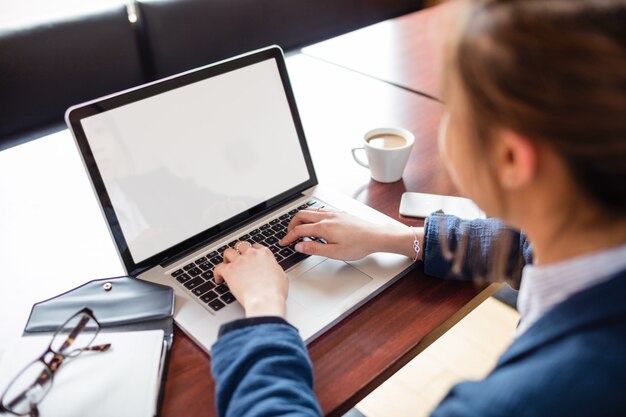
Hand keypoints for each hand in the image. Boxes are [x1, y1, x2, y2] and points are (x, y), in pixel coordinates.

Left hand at [214, 242, 287, 317]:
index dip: (251, 251)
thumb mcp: (282, 276)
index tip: (249, 256)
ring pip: (228, 252)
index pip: (255, 246)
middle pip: (241, 246)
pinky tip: (219, 279)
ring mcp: (239, 261)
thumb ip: (275, 268)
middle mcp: (251, 254)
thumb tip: (273, 269)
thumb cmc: (274, 291)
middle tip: (237, 258)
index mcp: (264, 254)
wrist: (264, 299)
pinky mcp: (229, 271)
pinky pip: (218, 268)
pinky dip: (217, 273)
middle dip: (238, 251)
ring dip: (227, 258)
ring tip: (226, 265)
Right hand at [278, 209, 412, 260]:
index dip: (288, 237)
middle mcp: (327, 217)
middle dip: (291, 225)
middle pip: (301, 215)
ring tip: (299, 229)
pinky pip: (320, 210)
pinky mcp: (340, 213)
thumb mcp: (334, 253)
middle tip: (288, 234)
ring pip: (310, 211)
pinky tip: (315, 224)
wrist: (375, 236)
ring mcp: (333, 213)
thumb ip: (314, 248)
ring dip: (301, 218)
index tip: (283, 243)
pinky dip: (311, 216)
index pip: (299, 230)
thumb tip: (299, 246)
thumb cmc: (358, 245)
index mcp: (323, 227)